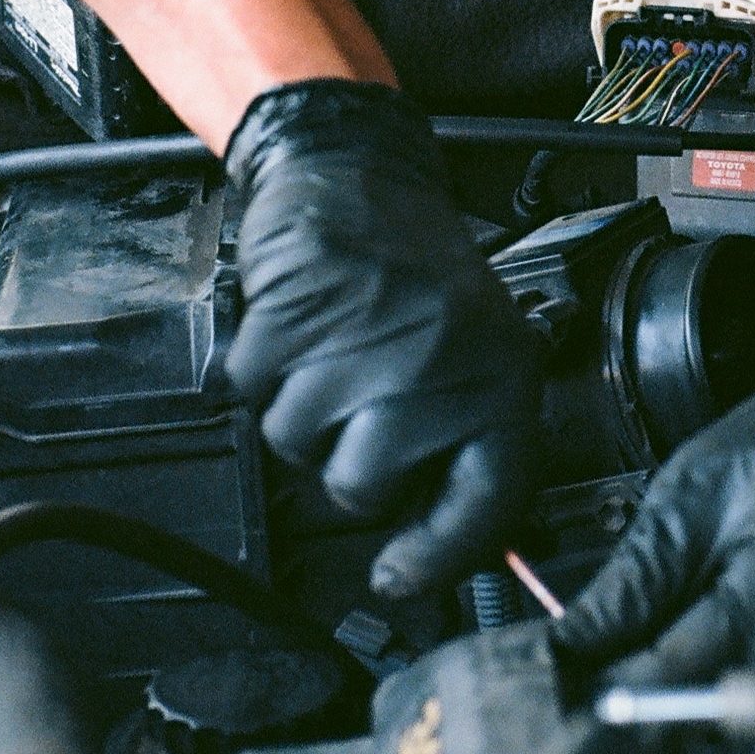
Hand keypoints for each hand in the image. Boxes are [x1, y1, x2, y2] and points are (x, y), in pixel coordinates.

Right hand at [223, 79, 544, 598]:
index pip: (485, 504)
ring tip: (339, 350)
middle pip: (363, 491)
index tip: (401, 576)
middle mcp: (438, 369)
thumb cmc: (421, 276)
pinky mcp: (289, 322)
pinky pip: (253, 396)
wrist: (359, 177)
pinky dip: (262, 370)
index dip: (440, 556)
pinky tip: (302, 327)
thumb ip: (467, 442)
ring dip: (304, 411)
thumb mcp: (482, 353)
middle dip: (350, 462)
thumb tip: (431, 549)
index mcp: (501, 381)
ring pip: (298, 446)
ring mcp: (360, 348)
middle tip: (365, 402)